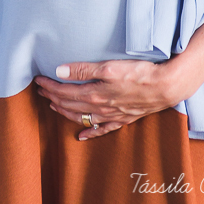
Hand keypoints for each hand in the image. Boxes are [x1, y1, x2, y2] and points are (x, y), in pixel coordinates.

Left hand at [35, 59, 178, 140]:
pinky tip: (82, 136)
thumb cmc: (137, 74)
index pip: (64, 91)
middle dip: (53, 97)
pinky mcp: (122, 118)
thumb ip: (83, 70)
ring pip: (83, 118)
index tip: (38, 80)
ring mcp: (111, 115)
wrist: (164, 87)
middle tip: (41, 91)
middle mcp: (100, 108)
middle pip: (70, 105)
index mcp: (94, 94)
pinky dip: (90, 132)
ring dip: (66, 112)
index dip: (50, 86)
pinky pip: (102, 129)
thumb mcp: (108, 67)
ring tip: (54, 106)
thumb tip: (60, 71)